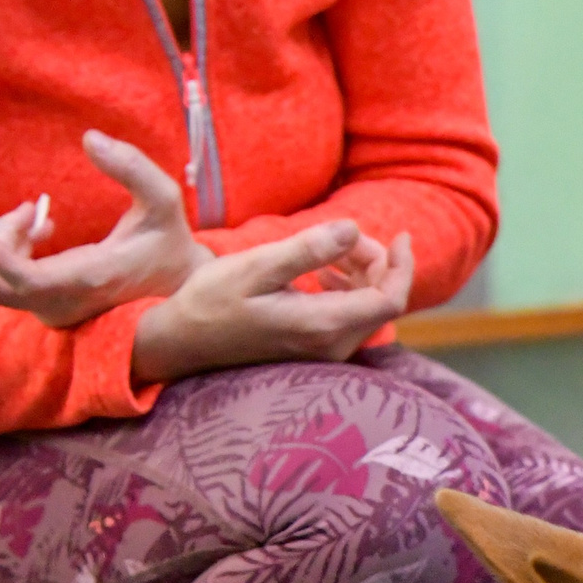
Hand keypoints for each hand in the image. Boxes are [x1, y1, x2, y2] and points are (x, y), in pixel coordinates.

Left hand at [0, 133, 209, 329]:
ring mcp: (52, 308)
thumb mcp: (163, 199)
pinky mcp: (46, 306)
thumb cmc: (168, 242)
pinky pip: (7, 285)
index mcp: (87, 279)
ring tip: (26, 213)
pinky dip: (7, 255)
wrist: (176, 286)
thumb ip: (132, 166)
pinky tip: (37, 230)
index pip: (27, 281)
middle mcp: (62, 302)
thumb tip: (90, 138)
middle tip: (6, 209)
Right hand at [129, 221, 415, 385]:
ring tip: (331, 250)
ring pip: (368, 310)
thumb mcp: (256, 266)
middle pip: (383, 302)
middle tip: (343, 236)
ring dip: (361, 274)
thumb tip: (352, 228)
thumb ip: (307, 249)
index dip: (402, 265)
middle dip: (376, 262)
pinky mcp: (312, 351)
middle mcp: (330, 347)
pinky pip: (349, 318)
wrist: (180, 343)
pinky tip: (321, 273)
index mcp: (322, 326)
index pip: (391, 299)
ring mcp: (322, 354)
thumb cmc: (211, 302)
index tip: (402, 234)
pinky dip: (347, 290)